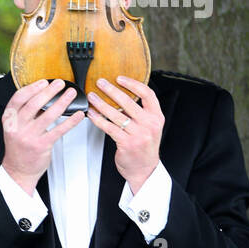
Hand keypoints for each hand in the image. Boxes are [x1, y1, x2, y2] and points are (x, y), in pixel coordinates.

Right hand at [0, 79, 84, 194]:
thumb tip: (43, 96)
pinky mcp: (41, 146)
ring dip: (62, 102)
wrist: (18, 169)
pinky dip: (70, 121)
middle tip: (60, 84)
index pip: (18, 99)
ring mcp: (29, 137)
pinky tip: (78, 115)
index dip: (32, 88)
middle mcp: (18, 127)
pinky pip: (59, 130)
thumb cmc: (19, 147)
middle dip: (49, 91)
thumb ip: (26, 113)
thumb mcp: (15, 127)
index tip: (43, 82)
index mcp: (9, 120)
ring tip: (71, 94)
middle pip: (34, 104)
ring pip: (48, 115)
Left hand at [86, 76, 162, 192]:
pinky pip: (109, 127)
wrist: (144, 169)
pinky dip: (98, 119)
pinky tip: (91, 114)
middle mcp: (150, 124)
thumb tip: (121, 94)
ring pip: (116, 114)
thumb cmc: (144, 146)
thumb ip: (140, 112)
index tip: (119, 78)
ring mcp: (139, 134)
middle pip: (128, 101)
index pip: (148, 94)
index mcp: (157, 117)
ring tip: (92, 97)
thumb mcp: (150, 127)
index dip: (133, 84)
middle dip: (111, 90)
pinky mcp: (127, 143)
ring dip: (101, 104)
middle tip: (100, 83)